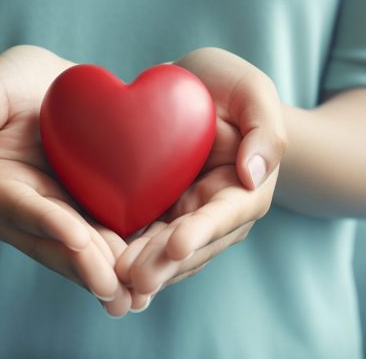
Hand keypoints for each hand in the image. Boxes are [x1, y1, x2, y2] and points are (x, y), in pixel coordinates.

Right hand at [0, 45, 131, 315]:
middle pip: (56, 245)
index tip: (78, 239)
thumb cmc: (6, 87)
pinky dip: (128, 256)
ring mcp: (59, 215)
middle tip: (113, 288)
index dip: (51, 225)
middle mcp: (27, 212)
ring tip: (136, 296)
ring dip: (108, 275)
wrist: (40, 88)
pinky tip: (154, 272)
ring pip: (83, 252)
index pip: (24, 210)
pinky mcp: (86, 210)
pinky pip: (106, 235)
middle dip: (85, 268)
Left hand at [116, 47, 286, 310]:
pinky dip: (123, 255)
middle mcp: (215, 212)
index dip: (202, 232)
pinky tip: (102, 270)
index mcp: (245, 189)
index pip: (225, 215)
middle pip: (192, 245)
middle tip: (136, 278)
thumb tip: (254, 174)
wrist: (192, 87)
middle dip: (164, 263)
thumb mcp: (252, 91)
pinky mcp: (155, 213)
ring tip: (116, 280)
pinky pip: (140, 238)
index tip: (177, 244)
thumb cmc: (228, 85)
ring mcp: (184, 217)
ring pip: (164, 252)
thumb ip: (264, 129)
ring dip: (143, 268)